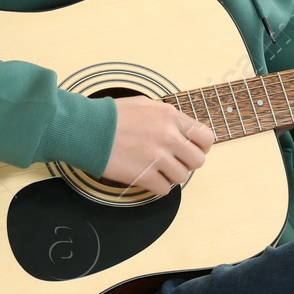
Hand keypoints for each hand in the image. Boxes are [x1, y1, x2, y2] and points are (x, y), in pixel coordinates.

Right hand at [99, 96, 215, 196]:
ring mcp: (158, 157)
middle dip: (187, 162)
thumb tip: (180, 129)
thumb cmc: (111, 116)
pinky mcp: (145, 175)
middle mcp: (169, 136)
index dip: (201, 146)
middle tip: (174, 161)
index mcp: (170, 116)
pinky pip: (165, 189)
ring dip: (171, 175)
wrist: (87, 129)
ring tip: (157, 169)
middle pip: (197, 160)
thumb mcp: (145, 104)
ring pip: (182, 177)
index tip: (192, 149)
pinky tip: (148, 177)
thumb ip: (167, 117)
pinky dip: (158, 186)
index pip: (205, 137)